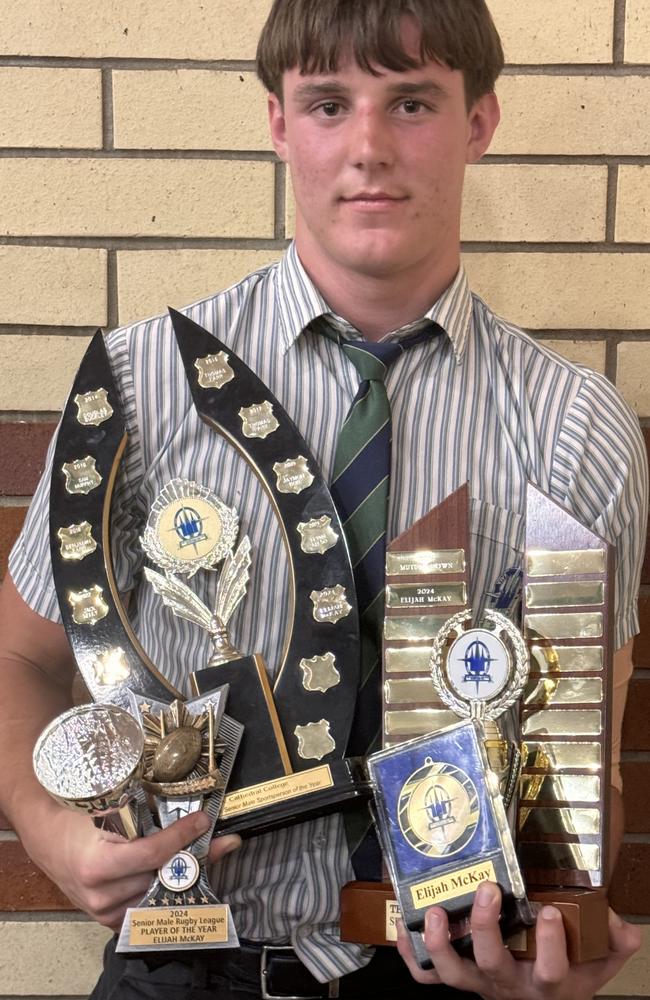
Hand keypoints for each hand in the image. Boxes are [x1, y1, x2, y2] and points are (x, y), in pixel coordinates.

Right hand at [25, 806, 240, 930]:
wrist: (47, 840)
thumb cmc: (75, 817)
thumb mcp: (102, 807)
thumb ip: (140, 808)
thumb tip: (183, 801)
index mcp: (96, 865)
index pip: (151, 854)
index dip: (180, 836)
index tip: (202, 820)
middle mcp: (101, 895)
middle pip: (161, 877)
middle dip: (193, 858)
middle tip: (222, 842)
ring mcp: (105, 912)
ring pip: (160, 894)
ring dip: (185, 876)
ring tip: (207, 855)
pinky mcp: (110, 920)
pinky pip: (149, 908)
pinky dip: (168, 892)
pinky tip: (185, 876)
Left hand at [396, 882, 640, 999]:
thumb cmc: (566, 974)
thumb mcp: (597, 963)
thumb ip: (613, 941)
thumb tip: (622, 923)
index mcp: (547, 981)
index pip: (552, 970)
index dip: (550, 944)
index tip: (549, 911)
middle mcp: (508, 984)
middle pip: (492, 964)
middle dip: (486, 927)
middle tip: (488, 890)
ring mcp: (478, 982)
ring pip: (453, 974)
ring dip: (440, 943)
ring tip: (438, 911)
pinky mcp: (456, 978)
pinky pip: (426, 977)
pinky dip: (410, 954)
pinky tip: (404, 924)